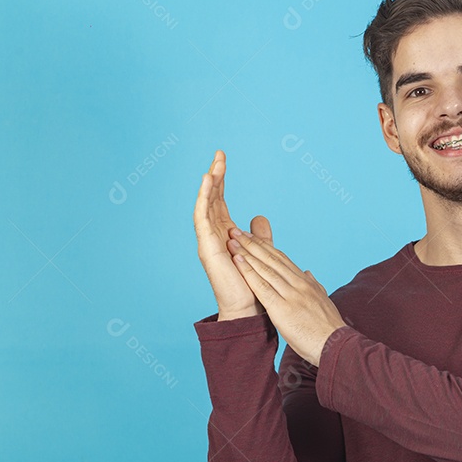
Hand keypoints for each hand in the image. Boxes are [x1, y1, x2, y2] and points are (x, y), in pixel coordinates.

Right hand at [193, 149, 272, 318]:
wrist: (249, 308)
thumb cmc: (252, 284)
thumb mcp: (259, 250)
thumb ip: (258, 234)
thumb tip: (259, 217)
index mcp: (224, 234)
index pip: (220, 200)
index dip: (221, 180)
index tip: (223, 159)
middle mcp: (213, 235)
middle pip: (211, 199)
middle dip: (215, 175)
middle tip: (219, 154)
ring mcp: (208, 240)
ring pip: (205, 205)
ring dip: (209, 183)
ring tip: (214, 164)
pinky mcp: (206, 246)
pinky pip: (202, 217)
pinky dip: (204, 198)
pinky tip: (208, 181)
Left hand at [227, 227, 346, 365]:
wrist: (335, 345)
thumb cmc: (328, 329)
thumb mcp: (322, 301)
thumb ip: (314, 285)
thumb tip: (307, 273)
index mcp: (306, 283)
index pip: (282, 260)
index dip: (265, 247)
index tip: (251, 236)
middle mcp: (299, 284)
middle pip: (272, 259)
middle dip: (253, 243)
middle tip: (237, 230)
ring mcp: (291, 295)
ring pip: (265, 268)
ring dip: (247, 252)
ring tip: (232, 240)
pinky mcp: (282, 308)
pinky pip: (262, 286)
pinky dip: (249, 272)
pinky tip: (238, 261)